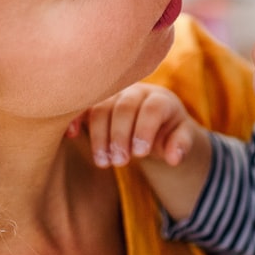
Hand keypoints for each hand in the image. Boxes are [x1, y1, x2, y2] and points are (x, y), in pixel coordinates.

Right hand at [78, 83, 204, 170]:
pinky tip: (72, 134)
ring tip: (103, 162)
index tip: (140, 154)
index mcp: (160, 99)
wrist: (154, 119)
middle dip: (120, 136)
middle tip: (120, 162)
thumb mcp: (182, 137)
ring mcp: (114, 95)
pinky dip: (75, 117)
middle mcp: (135, 92)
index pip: (152, 109)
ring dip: (99, 136)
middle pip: (124, 108)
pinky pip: (84, 106)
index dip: (145, 130)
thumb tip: (174, 158)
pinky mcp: (97, 102)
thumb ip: (181, 144)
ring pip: (102, 108)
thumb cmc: (169, 130)